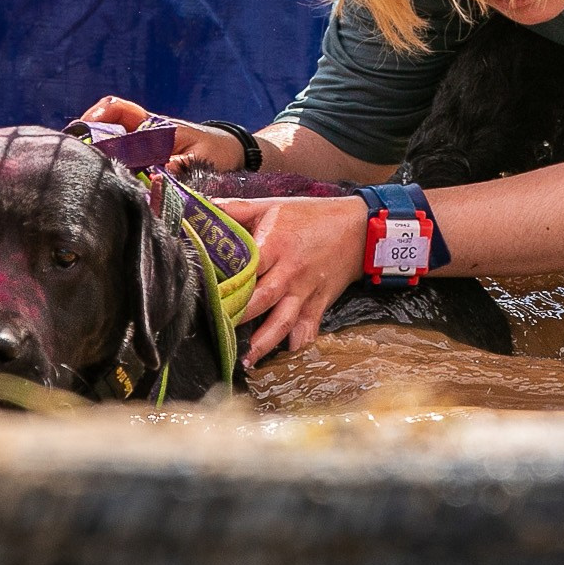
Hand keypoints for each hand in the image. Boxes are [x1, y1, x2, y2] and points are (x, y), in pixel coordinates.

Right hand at [75, 95, 246, 173]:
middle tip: (74, 157)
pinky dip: (110, 170)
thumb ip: (179, 166)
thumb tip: (156, 174)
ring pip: (110, 147)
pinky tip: (103, 186)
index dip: (97, 116)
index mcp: (154, 125)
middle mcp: (143, 134)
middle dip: (87, 138)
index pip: (117, 109)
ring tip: (82, 173)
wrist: (232, 155)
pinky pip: (121, 164)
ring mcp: (142, 149)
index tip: (83, 131)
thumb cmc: (216, 151)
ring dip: (96, 156)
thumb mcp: (201, 159)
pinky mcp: (145, 165)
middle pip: (105, 127)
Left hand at [217, 194, 366, 362]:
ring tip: (246, 359)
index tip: (206, 296)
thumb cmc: (313, 216)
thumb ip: (237, 210)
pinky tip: (288, 353)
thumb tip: (203, 209)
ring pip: (283, 320)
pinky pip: (309, 326)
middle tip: (218, 332)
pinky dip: (300, 341)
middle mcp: (289, 270)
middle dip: (240, 318)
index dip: (226, 282)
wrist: (361, 227)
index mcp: (274, 244)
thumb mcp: (273, 205)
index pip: (246, 268)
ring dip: (265, 342)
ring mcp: (305, 290)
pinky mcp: (319, 302)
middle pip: (262, 299)